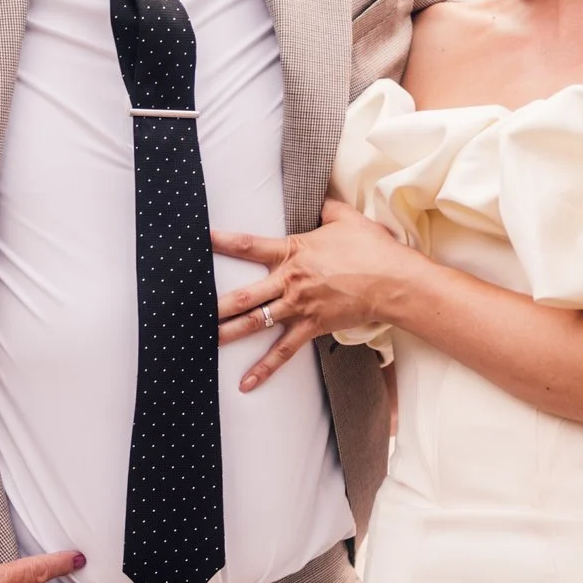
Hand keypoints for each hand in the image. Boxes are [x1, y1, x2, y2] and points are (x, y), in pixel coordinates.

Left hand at [213, 200, 420, 390]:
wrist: (393, 281)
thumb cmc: (372, 248)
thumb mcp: (346, 218)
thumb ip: (327, 208)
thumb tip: (320, 199)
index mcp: (293, 251)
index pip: (249, 245)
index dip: (223, 242)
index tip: (201, 240)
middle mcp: (290, 281)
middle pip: (244, 295)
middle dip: (215, 304)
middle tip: (189, 309)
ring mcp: (298, 307)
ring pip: (256, 323)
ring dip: (228, 333)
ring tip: (204, 342)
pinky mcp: (312, 327)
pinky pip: (283, 352)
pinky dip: (265, 369)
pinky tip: (246, 383)